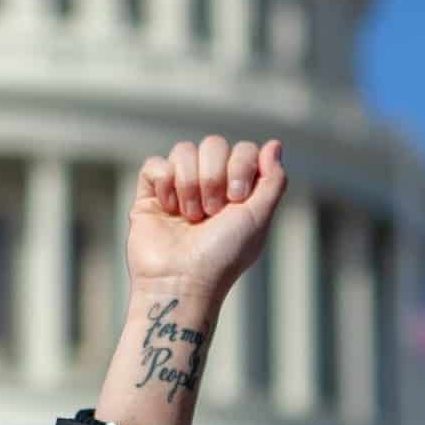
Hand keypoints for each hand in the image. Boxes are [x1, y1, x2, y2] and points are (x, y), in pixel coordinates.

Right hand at [127, 135, 287, 301]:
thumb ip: (273, 181)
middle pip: (213, 144)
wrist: (182, 280)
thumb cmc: (223, 257)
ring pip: (183, 150)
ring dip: (190, 184)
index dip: (240, 166)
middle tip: (212, 212)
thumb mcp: (258, 219)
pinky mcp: (150, 195)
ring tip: (190, 217)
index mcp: (238, 191)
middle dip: (213, 177)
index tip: (236, 199)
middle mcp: (210, 186)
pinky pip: (154, 164)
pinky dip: (164, 184)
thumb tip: (274, 145)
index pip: (243, 150)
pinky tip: (168, 210)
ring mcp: (179, 189)